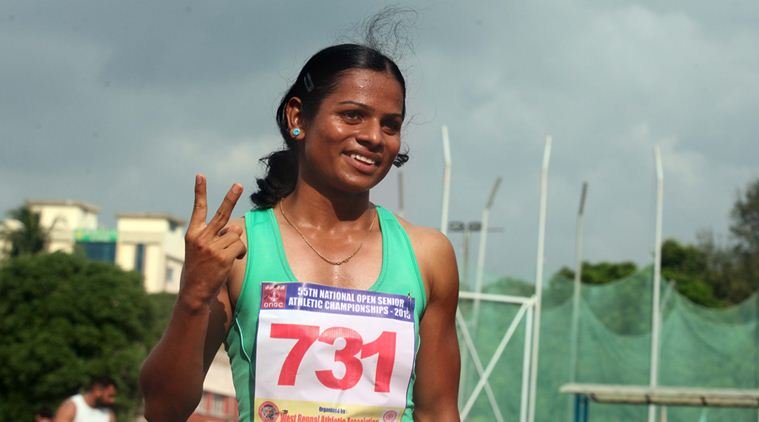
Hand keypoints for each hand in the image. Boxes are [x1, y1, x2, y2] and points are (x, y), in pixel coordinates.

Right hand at [179, 174, 245, 310]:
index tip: (200, 175)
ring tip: (224, 258)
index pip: (198, 209)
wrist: (194, 293)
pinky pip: (240, 247)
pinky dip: (239, 253)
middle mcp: (201, 238)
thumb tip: (236, 226)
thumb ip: (217, 236)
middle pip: (222, 214)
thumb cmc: (200, 271)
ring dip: (235, 245)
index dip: (200, 192)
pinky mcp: (223, 256)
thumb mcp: (202, 250)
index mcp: (193, 234)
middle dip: (231, 198)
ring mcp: (212, 247)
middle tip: (239, 184)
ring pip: (235, 235)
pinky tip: (230, 262)